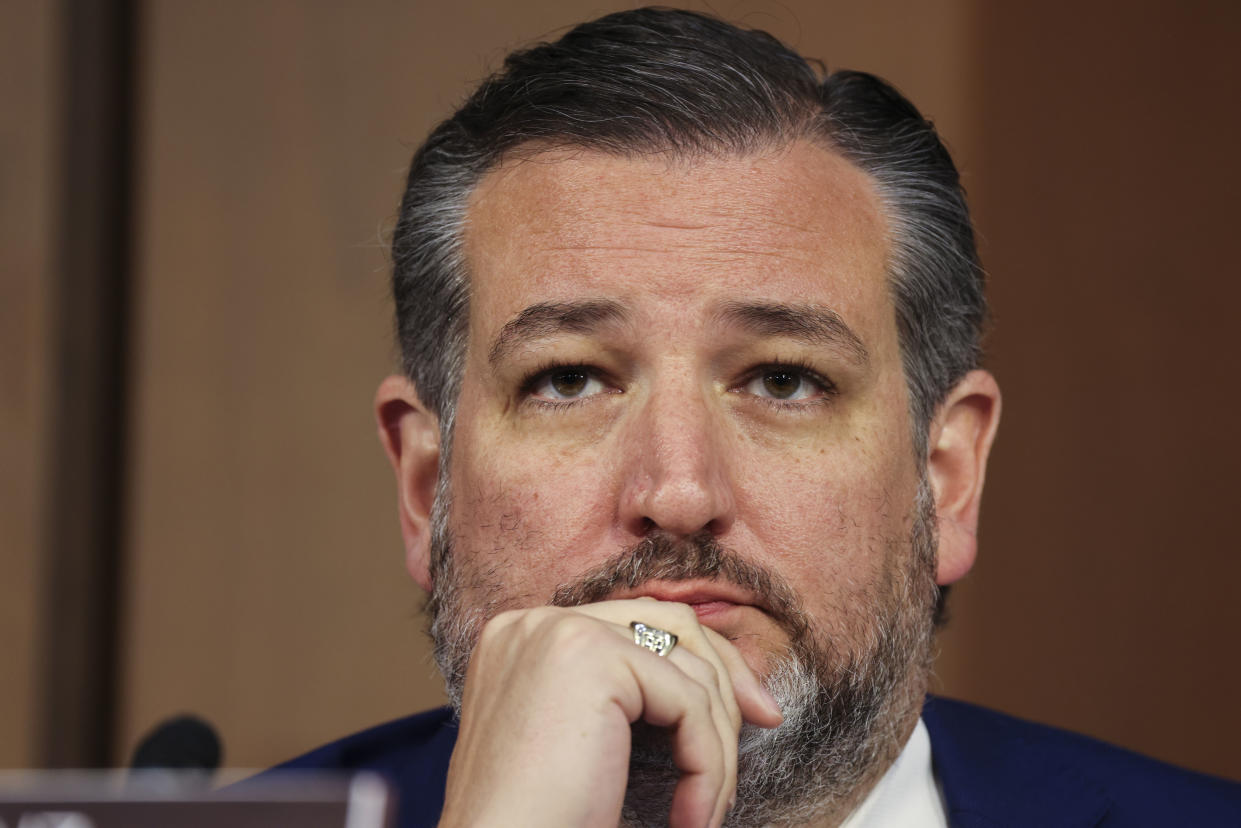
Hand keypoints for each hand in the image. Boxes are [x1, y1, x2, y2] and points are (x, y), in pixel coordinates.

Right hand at [437, 598, 783, 827]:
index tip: (744, 712)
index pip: (635, 623)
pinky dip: (707, 766)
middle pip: (669, 623)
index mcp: (525, 637)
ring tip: (706, 809)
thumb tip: (712, 680)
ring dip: (716, 744)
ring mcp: (558, 631)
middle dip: (727, 675)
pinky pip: (688, 703)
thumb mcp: (581, 744)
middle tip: (766, 721)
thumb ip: (622, 699)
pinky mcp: (588, 657)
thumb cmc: (537, 824)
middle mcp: (535, 621)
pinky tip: (690, 818)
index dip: (697, 661)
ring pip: (688, 668)